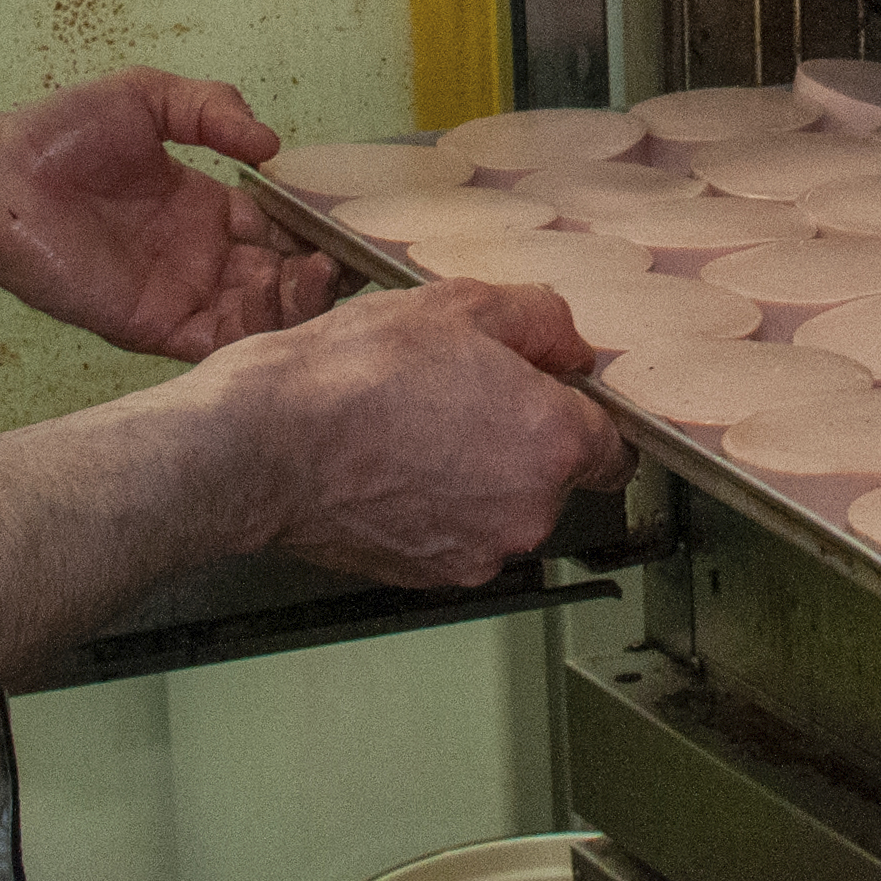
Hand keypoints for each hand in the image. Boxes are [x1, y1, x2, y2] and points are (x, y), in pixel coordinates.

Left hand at [0, 71, 337, 360]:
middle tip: (344, 257)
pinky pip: (218, 343)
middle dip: (318, 271)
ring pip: (260, 315)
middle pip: (280, 277)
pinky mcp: (156, 325)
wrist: (0, 180)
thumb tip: (273, 145)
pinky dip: (257, 330)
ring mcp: (180, 294)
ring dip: (297, 301)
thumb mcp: (149, 96)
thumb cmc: (61, 134)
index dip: (313, 228)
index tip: (348, 221)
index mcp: (205, 208)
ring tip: (318, 273)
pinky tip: (278, 297)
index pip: (278, 228)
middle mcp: (200, 257)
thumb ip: (215, 107)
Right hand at [180, 280, 632, 587]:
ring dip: (480, 475)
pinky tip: (396, 463)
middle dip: (523, 439)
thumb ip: (540, 321)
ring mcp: (480, 551)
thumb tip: (570, 347)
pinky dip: (439, 506)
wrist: (266, 441)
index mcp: (552, 441)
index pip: (613, 444)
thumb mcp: (459, 305)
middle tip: (464, 394)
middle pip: (556, 477)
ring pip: (504, 507)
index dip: (580, 412)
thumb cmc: (354, 375)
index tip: (549, 393)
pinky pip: (459, 534)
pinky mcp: (431, 575)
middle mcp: (529, 511)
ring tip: (419, 426)